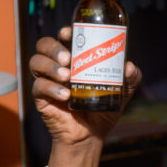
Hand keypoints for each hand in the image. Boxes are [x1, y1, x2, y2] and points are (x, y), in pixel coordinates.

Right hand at [29, 26, 141, 146]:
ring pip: (36, 62)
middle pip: (44, 45)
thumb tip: (129, 67)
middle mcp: (57, 66)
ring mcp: (47, 81)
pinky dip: (51, 88)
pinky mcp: (41, 98)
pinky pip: (38, 87)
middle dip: (53, 48)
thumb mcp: (122, 91)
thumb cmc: (103, 107)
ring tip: (67, 76)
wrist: (92, 135)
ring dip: (50, 66)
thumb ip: (130, 78)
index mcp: (74, 58)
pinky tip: (65, 95)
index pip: (62, 38)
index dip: (64, 32)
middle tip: (68, 58)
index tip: (69, 33)